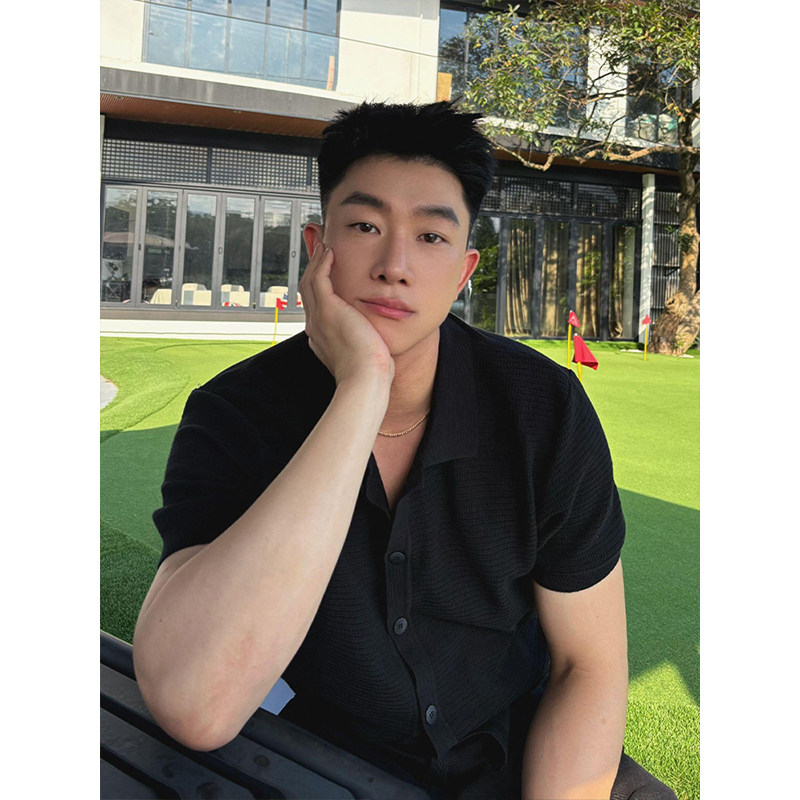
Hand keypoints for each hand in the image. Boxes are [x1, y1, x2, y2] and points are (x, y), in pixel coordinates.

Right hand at [299, 244, 394, 387]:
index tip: (325, 273)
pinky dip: (322, 263)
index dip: (319, 286)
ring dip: (315, 261)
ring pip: (310, 282)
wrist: (365, 379)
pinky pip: (319, 279)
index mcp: (321, 337)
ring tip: (322, 245)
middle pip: (307, 290)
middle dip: (313, 268)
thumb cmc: (371, 372)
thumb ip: (365, 341)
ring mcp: (318, 318)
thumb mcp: (365, 353)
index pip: (315, 306)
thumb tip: (375, 337)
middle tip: (318, 249)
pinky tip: (330, 252)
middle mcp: (315, 327)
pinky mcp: (327, 310)